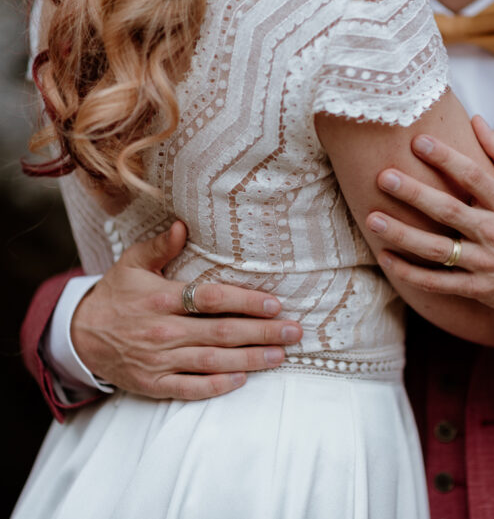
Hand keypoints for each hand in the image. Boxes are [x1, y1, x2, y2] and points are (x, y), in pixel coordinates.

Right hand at [72, 221, 301, 399]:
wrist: (78, 336)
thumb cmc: (114, 296)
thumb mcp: (131, 264)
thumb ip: (159, 247)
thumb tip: (184, 225)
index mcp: (162, 298)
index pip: (212, 299)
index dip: (246, 302)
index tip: (276, 304)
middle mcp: (164, 330)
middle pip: (221, 332)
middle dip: (262, 333)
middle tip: (295, 332)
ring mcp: (160, 360)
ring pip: (213, 361)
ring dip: (250, 360)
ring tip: (281, 356)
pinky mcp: (155, 383)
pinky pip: (191, 388)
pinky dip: (217, 386)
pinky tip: (242, 379)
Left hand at [365, 115, 493, 313]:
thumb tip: (475, 119)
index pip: (473, 176)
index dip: (445, 157)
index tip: (417, 141)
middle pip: (448, 211)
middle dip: (414, 194)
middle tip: (383, 177)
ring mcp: (485, 263)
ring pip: (437, 249)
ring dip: (402, 235)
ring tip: (372, 220)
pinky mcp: (477, 288)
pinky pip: (438, 283)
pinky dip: (411, 274)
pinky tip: (386, 259)